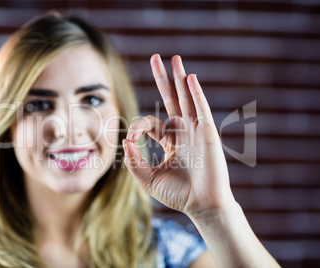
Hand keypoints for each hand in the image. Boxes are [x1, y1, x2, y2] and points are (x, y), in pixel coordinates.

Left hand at [122, 54, 234, 216]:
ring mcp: (196, 130)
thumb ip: (134, 162)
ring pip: (187, 98)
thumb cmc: (178, 195)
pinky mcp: (207, 133)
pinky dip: (195, 93)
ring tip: (174, 58)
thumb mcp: (148, 179)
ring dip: (180, 78)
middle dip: (164, 78)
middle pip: (172, 99)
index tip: (131, 139)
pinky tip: (189, 78)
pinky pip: (200, 109)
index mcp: (170, 140)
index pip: (152, 123)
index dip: (138, 126)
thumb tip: (125, 140)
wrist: (202, 206)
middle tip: (156, 58)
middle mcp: (183, 131)